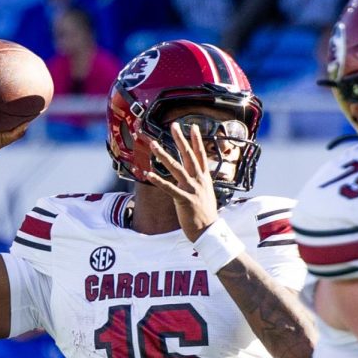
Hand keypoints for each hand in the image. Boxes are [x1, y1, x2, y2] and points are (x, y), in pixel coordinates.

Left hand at [143, 123, 219, 239]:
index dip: (196, 140)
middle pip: (189, 156)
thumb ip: (199, 183)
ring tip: (153, 144)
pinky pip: (168, 188)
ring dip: (163, 155)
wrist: (210, 232)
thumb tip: (195, 176)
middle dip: (181, 140)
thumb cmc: (206, 215)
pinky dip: (158, 180)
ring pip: (176, 168)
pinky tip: (147, 173)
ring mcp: (192, 190)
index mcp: (204, 179)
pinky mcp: (184, 200)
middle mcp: (199, 181)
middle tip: (174, 126)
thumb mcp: (206, 194)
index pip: (200, 155)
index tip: (192, 126)